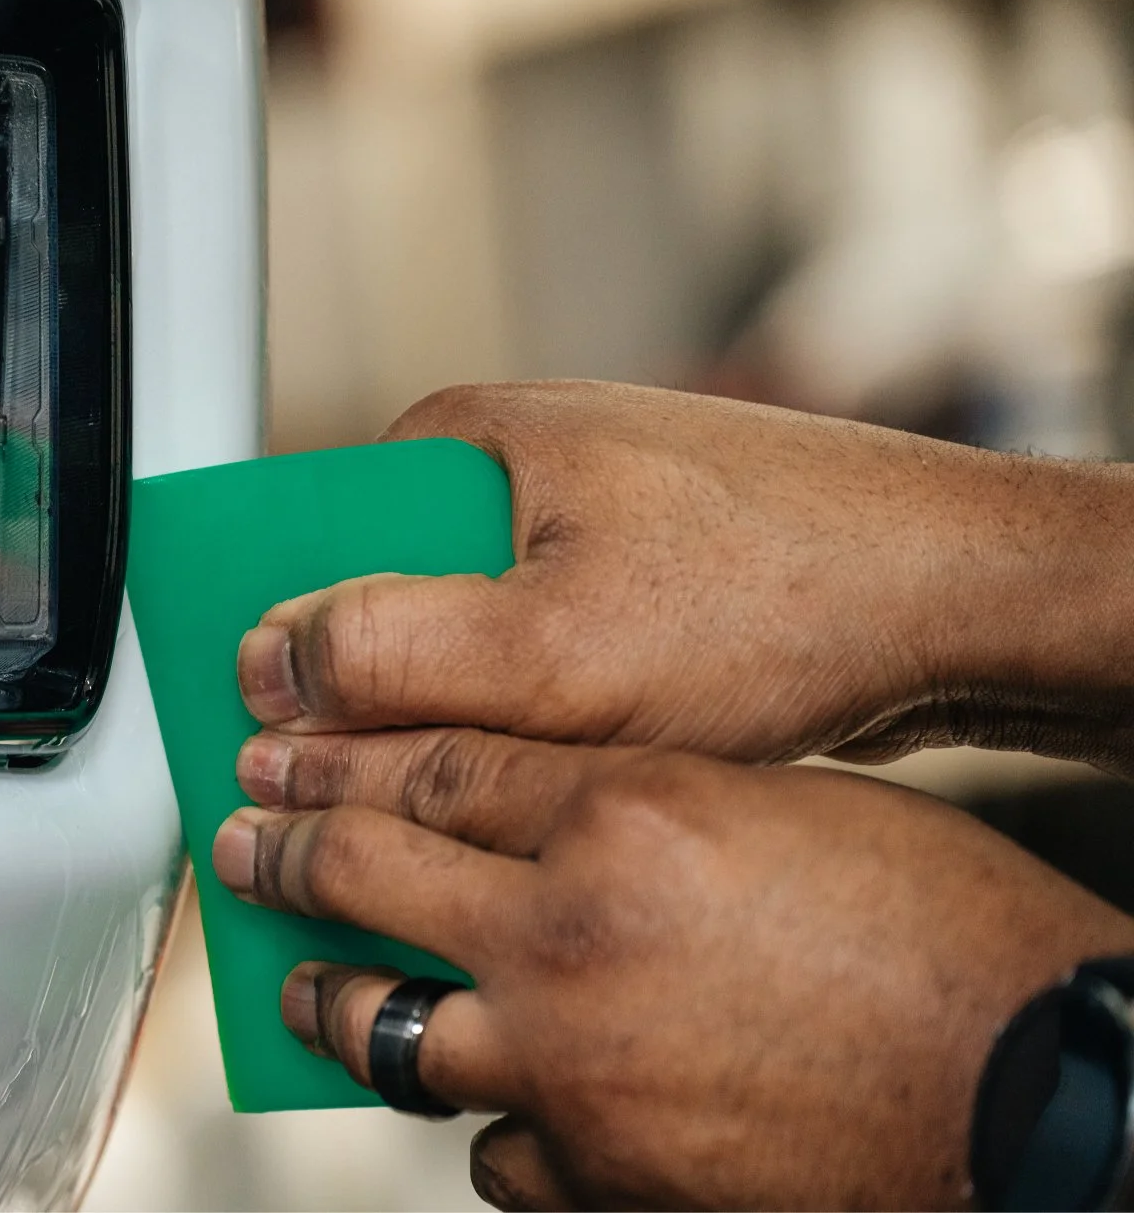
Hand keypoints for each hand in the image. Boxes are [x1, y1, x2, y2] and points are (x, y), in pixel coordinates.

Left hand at [211, 727, 1133, 1208]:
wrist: (1038, 1096)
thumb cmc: (945, 938)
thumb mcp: (781, 810)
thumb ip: (639, 806)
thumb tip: (537, 815)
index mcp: (629, 813)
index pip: (429, 763)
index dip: (336, 753)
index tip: (277, 751)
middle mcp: (573, 935)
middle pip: (371, 872)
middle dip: (284, 852)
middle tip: (237, 844)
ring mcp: (572, 1068)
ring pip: (390, 1027)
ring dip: (332, 999)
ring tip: (296, 981)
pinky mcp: (598, 1179)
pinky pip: (491, 1150)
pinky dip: (485, 1120)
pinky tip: (487, 1103)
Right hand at [235, 381, 1133, 772]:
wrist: (966, 600)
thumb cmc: (783, 593)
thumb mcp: (554, 648)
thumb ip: (388, 656)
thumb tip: (262, 668)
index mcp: (459, 440)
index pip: (304, 544)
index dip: (276, 655)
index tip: (262, 746)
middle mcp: (505, 465)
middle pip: (377, 603)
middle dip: (374, 705)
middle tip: (396, 790)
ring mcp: (571, 516)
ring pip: (455, 644)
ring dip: (456, 724)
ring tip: (498, 783)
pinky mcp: (625, 573)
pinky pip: (529, 657)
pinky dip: (526, 722)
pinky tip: (563, 768)